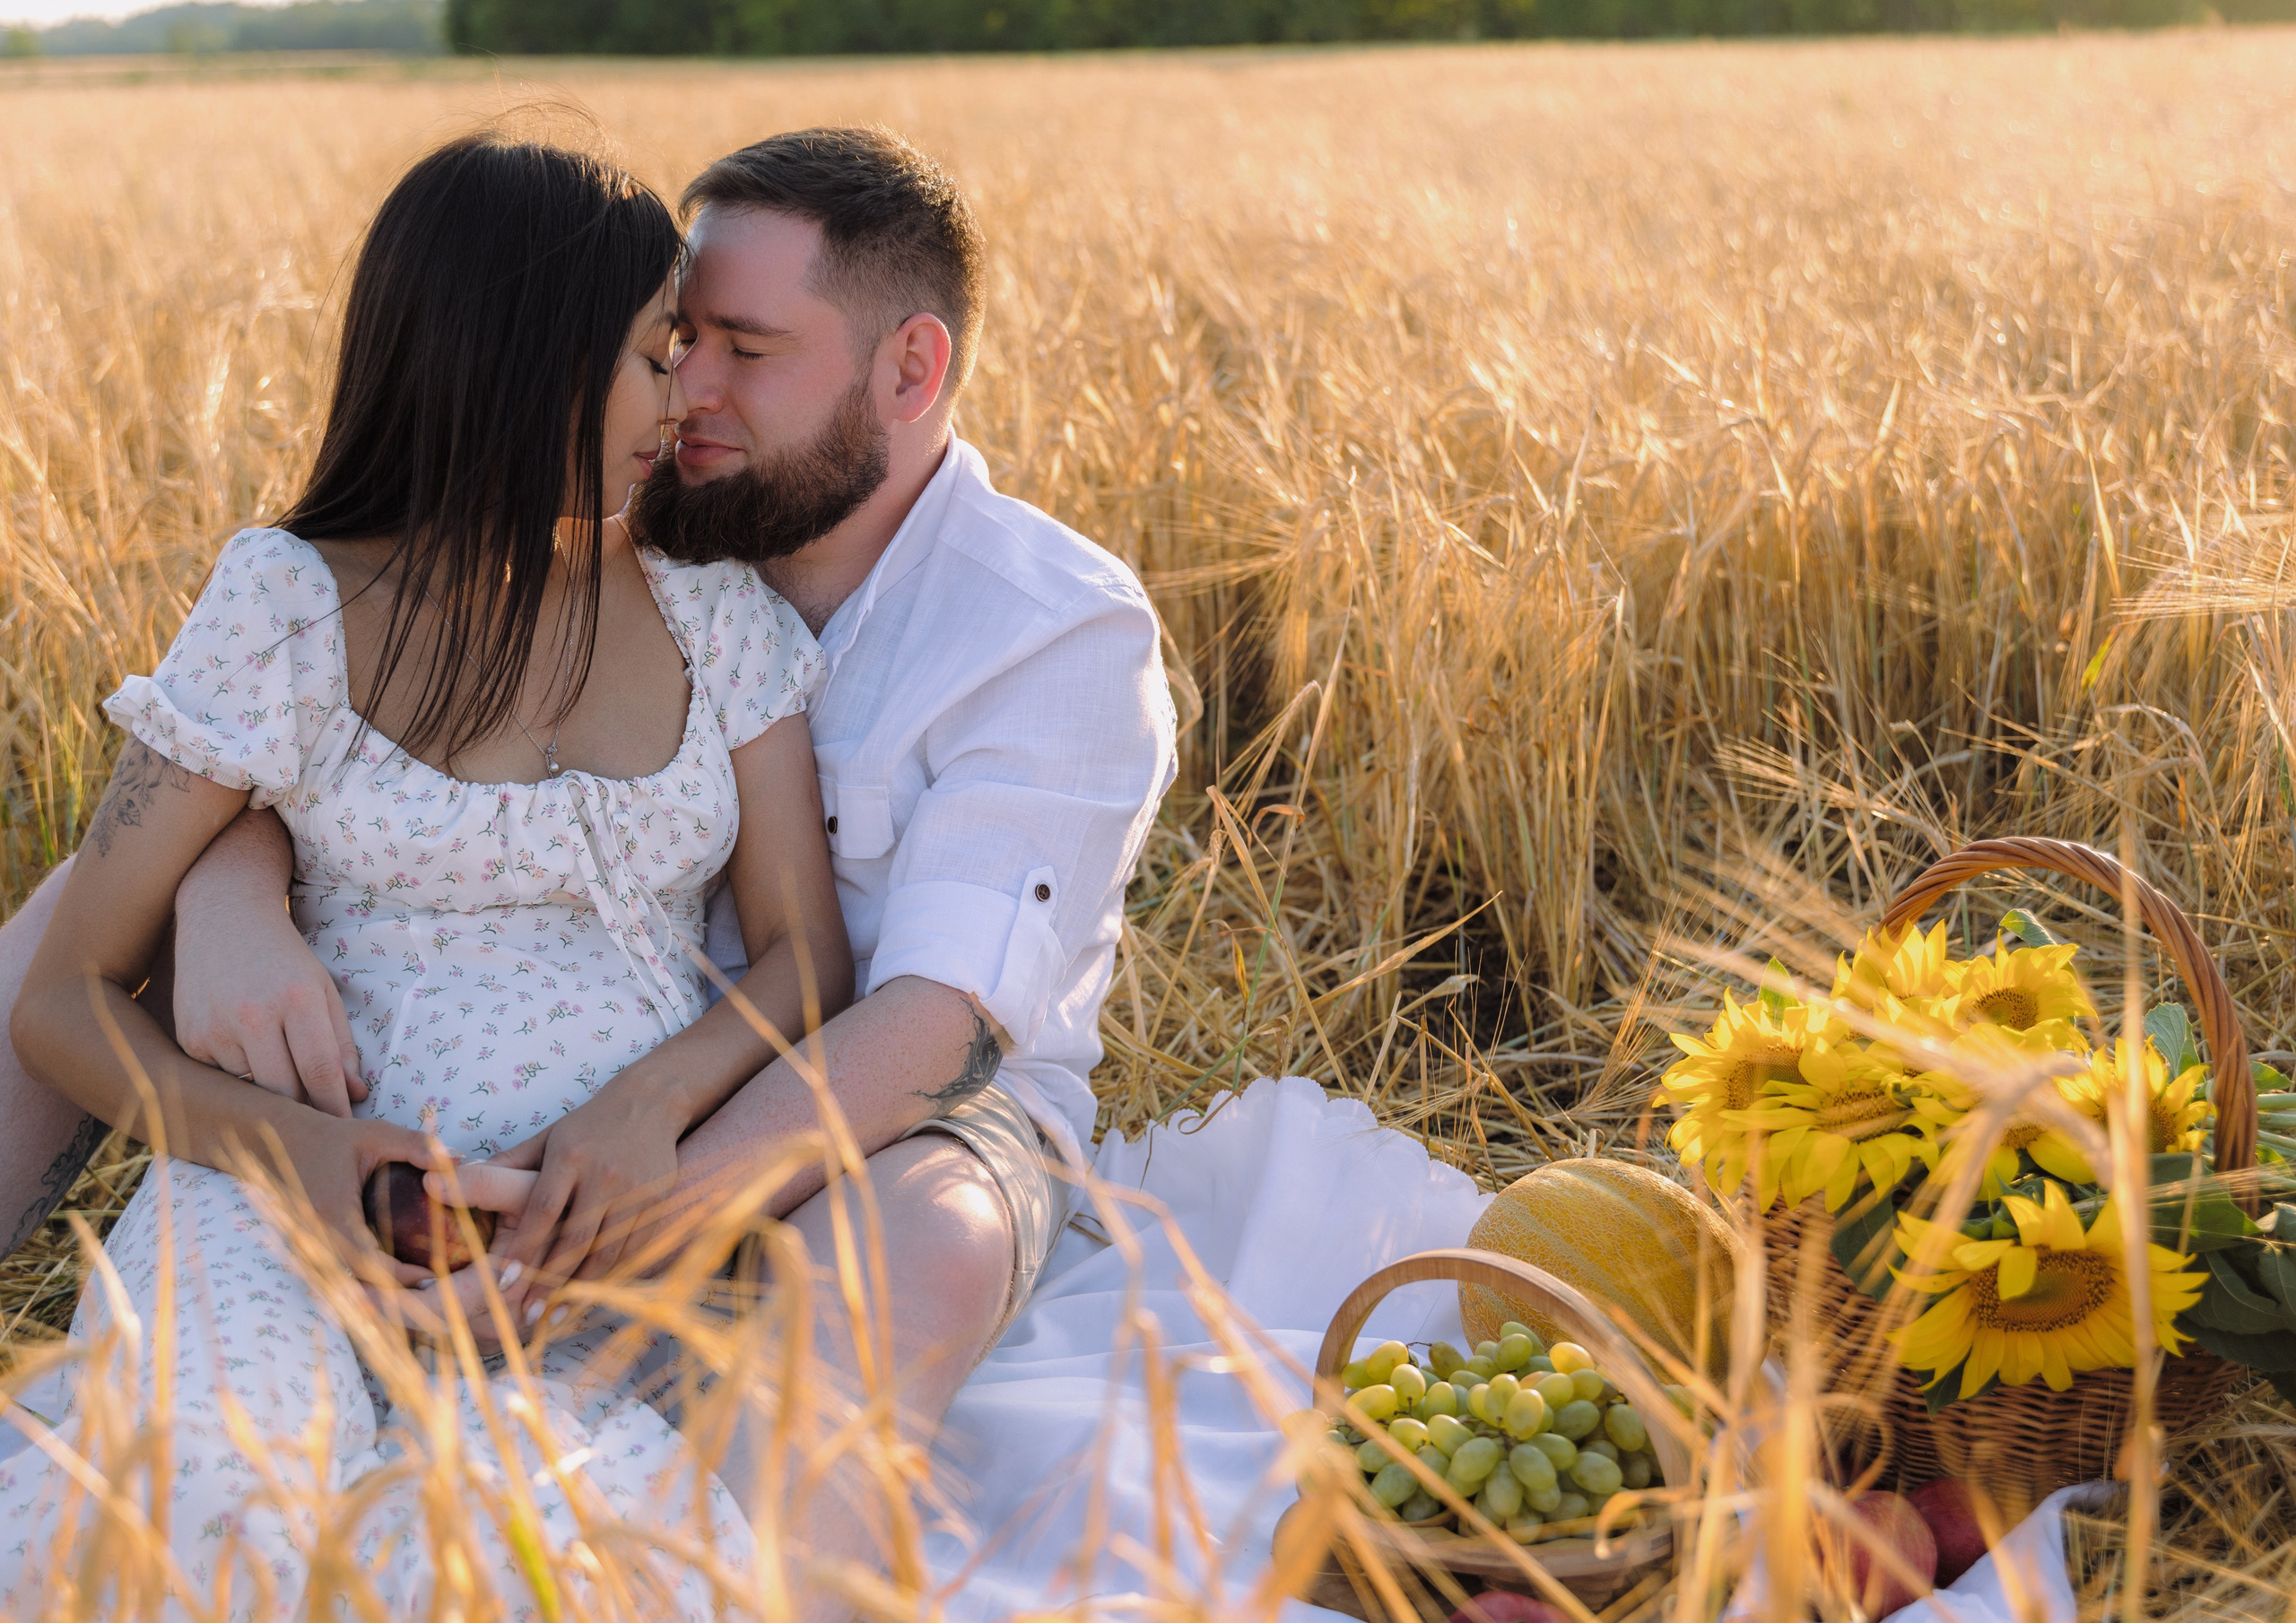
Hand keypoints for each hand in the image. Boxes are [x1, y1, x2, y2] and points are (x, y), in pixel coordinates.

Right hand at [172, 811, 363, 1115]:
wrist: (222, 916)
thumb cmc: (284, 958)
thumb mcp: (323, 989)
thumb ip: (341, 1042)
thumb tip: (355, 1094)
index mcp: (297, 999)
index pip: (321, 1072)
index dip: (335, 1106)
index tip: (347, 1127)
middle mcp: (253, 1015)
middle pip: (284, 1091)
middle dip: (306, 1112)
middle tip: (322, 1124)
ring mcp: (216, 1027)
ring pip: (251, 1089)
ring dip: (271, 1093)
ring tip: (284, 1081)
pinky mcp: (189, 1037)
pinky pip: (222, 1077)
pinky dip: (239, 1077)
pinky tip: (246, 1054)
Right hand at [267, 1109, 449, 1290]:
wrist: (276, 1141)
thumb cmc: (329, 1137)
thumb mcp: (375, 1134)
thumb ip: (417, 1146)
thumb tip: (458, 1161)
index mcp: (330, 1214)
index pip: (368, 1263)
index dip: (402, 1276)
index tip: (435, 1274)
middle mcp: (314, 1237)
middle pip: (358, 1282)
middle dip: (395, 1290)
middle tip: (433, 1283)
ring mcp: (305, 1246)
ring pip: (345, 1282)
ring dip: (378, 1288)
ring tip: (415, 1282)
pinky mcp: (306, 1248)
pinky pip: (337, 1272)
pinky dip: (363, 1278)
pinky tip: (390, 1271)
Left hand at [477, 1083, 681, 1318]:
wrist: (651, 1102)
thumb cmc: (587, 1124)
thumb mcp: (545, 1137)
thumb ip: (504, 1166)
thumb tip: (444, 1183)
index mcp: (570, 1156)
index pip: (543, 1210)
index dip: (525, 1249)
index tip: (504, 1283)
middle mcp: (603, 1174)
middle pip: (575, 1238)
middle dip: (550, 1281)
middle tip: (527, 1315)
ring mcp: (634, 1190)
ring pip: (606, 1250)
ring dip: (581, 1288)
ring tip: (555, 1317)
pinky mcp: (657, 1200)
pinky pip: (632, 1248)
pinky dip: (610, 1276)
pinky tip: (590, 1297)